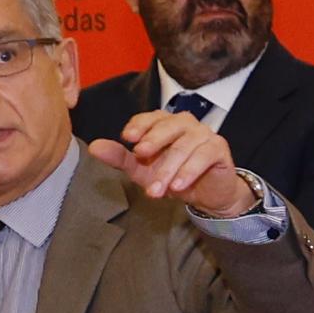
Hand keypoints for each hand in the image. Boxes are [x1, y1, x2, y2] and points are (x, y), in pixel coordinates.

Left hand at [93, 108, 256, 216]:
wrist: (207, 194)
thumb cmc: (173, 176)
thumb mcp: (142, 170)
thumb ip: (120, 157)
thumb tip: (94, 147)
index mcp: (165, 124)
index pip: (150, 118)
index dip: (139, 125)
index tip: (127, 138)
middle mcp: (185, 124)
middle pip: (168, 126)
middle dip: (153, 141)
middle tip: (140, 155)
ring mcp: (204, 134)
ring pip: (185, 145)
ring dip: (169, 168)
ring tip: (156, 189)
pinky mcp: (219, 148)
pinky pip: (205, 155)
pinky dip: (190, 171)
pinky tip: (178, 186)